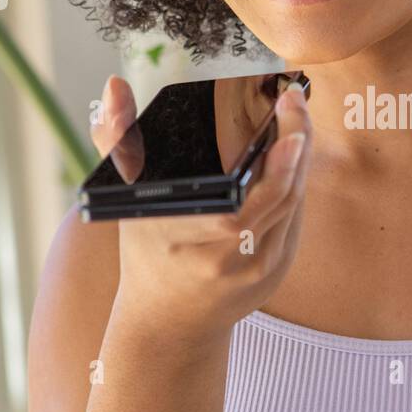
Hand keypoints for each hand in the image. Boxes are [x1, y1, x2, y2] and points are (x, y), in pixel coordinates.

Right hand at [90, 74, 311, 339]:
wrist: (168, 323)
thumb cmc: (143, 253)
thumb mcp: (124, 199)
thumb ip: (117, 141)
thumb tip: (113, 87)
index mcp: (186, 242)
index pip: (244, 203)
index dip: (275, 166)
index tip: (286, 121)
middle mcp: (226, 261)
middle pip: (278, 197)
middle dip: (294, 144)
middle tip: (293, 99)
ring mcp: (257, 271)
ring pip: (291, 204)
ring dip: (298, 158)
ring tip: (295, 115)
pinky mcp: (276, 272)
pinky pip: (293, 217)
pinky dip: (294, 181)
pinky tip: (293, 151)